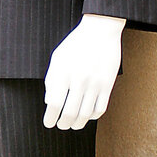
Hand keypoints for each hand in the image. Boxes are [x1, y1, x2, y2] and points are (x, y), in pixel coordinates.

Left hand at [43, 14, 125, 129]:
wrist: (100, 31)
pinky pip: (100, 108)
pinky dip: (92, 117)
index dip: (50, 117)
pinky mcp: (108, 84)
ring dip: (77, 124)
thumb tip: (49, 103)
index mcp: (63, 72)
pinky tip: (87, 115)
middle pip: (69, 112)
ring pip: (85, 114)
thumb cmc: (75, 44)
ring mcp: (95, 83)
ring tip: (73, 125)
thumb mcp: (57, 58)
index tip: (48, 123)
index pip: (54, 104)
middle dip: (63, 124)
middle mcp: (79, 79)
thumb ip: (51, 80)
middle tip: (61, 125)